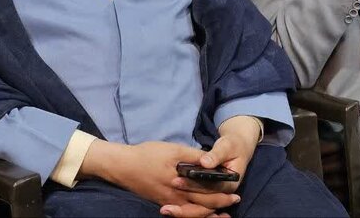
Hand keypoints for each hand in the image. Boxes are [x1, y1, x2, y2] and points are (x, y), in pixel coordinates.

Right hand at [81, 140, 238, 216]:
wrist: (123, 166)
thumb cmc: (148, 155)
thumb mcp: (173, 149)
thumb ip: (193, 156)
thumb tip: (211, 161)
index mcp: (182, 181)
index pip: (208, 186)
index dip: (223, 186)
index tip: (235, 183)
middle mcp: (178, 195)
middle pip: (204, 203)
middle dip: (222, 202)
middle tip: (236, 199)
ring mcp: (171, 202)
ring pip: (195, 213)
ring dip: (211, 214)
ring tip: (224, 214)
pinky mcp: (164, 204)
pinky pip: (184, 214)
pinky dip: (196, 216)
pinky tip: (202, 215)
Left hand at [171, 115, 258, 198]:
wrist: (237, 148)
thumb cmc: (232, 146)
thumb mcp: (227, 146)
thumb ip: (216, 154)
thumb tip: (205, 162)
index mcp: (230, 184)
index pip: (211, 188)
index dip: (195, 185)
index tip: (179, 180)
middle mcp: (223, 193)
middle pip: (204, 201)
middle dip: (187, 195)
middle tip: (171, 185)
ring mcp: (216, 195)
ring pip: (200, 207)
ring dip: (184, 206)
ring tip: (167, 203)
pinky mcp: (208, 194)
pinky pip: (196, 204)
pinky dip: (184, 205)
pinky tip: (170, 206)